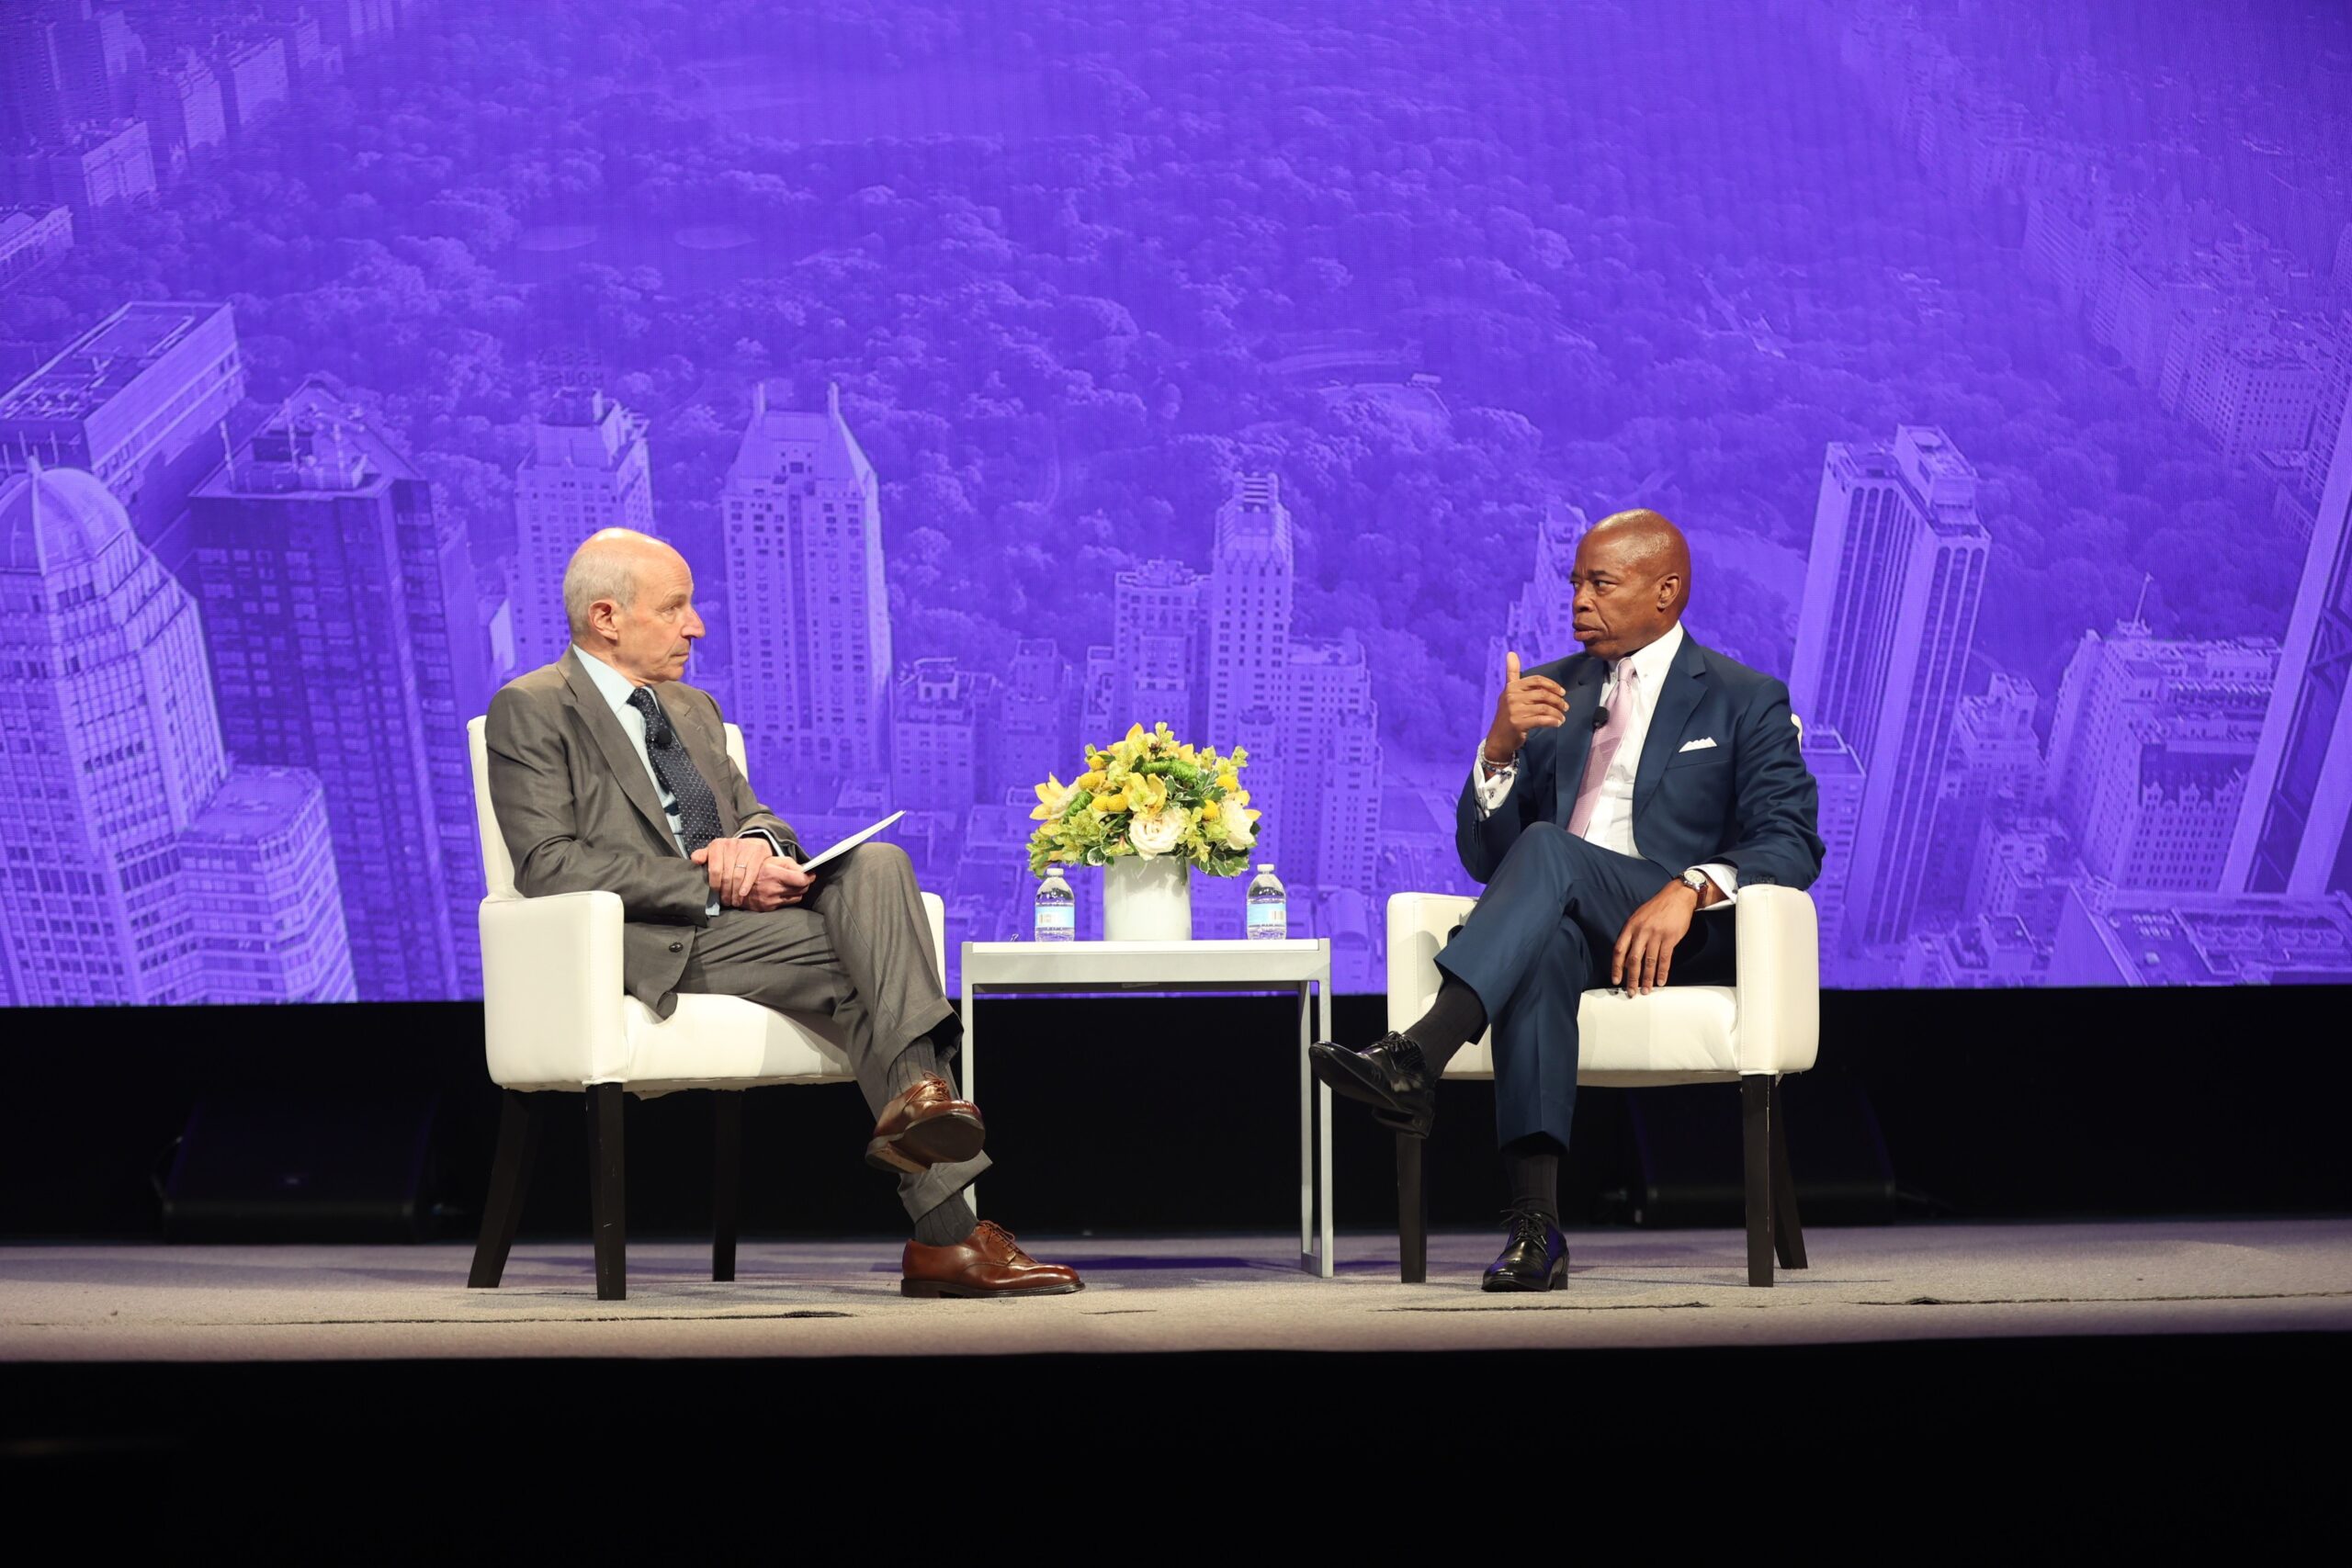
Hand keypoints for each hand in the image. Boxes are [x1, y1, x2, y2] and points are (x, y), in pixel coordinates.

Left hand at [691, 836, 774, 907]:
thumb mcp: (715, 852)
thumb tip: (695, 860)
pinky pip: (751, 872)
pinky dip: (746, 885)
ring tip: (734, 901)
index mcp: (717, 845)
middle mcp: (731, 845)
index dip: (715, 884)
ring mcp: (745, 848)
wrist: (752, 844)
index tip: (716, 894)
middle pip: (727, 875)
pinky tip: (743, 894)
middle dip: (725, 891)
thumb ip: (703, 855)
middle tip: (726, 901)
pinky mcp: (758, 852)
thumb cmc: (730, 852)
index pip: (714, 870)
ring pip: (738, 875)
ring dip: (735, 891)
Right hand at [742, 856, 816, 911]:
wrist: (737, 885)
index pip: (801, 880)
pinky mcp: (768, 908)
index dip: (808, 877)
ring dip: (796, 892)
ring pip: (796, 898)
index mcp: (774, 874)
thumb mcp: (771, 860)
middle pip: (802, 889)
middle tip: (800, 880)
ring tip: (790, 886)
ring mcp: (770, 900)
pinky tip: (780, 892)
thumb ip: (790, 863)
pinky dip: (787, 898)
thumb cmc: (756, 869)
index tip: (810, 875)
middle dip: (804, 884)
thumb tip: (805, 870)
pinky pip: (786, 904)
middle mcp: (773, 888)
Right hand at [1485, 650, 1567, 764]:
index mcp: (1512, 687)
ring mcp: (1515, 711)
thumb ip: (1512, 673)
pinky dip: (1553, 721)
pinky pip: (1541, 720)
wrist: (1498, 738)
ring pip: (1544, 708)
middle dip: (1558, 700)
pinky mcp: (1518, 724)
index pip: (1536, 680)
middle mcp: (1512, 697)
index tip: (1562, 692)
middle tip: (1565, 707)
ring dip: (1557, 713)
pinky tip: (1557, 723)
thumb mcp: (1508, 692)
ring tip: (1562, 717)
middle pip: (1543, 694)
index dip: (1552, 685)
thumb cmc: (1508, 713)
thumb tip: (1511, 653)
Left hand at [1612, 880, 1701, 995]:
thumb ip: (1631, 936)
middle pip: (1633, 959)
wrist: (1677, 897)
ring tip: (1646, 990)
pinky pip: (1665, 959)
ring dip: (1647, 979)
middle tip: (1631, 991)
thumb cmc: (1656, 908)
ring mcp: (1656, 935)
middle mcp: (1641, 931)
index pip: (1619, 950)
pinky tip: (1661, 981)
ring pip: (1649, 962)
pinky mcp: (1670, 938)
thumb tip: (1625, 959)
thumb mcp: (1638, 918)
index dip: (1616, 967)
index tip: (1616, 980)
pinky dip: (1662, 972)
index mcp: (1630, 926)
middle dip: (1632, 978)